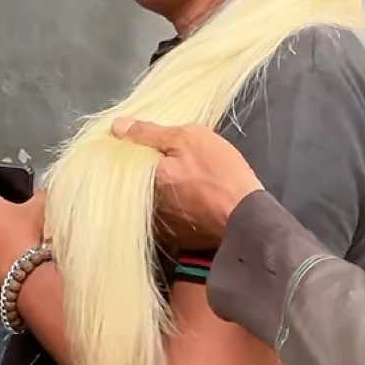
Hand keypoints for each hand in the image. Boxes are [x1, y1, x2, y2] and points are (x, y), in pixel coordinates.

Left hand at [112, 119, 262, 244]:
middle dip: (144, 169)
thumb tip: (117, 126)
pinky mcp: (171, 237)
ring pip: (148, 198)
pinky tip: (188, 198)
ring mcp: (155, 224)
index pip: (120, 160)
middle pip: (132, 180)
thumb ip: (149, 132)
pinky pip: (163, 216)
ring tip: (182, 179)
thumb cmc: (220, 175)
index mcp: (141, 179)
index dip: (132, 148)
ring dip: (158, 189)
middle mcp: (142, 204)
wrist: (246, 217)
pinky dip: (171, 206)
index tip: (143, 142)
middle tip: (170, 160)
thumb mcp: (188, 139)